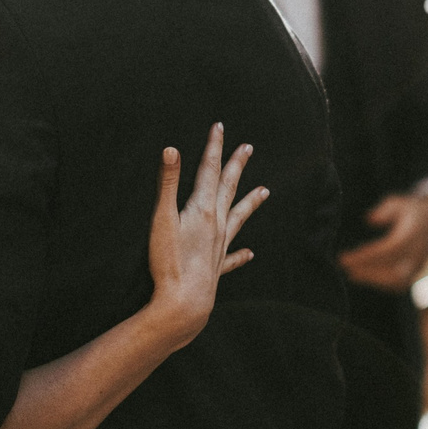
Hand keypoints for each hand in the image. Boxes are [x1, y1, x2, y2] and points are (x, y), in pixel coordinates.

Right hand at [145, 124, 264, 344]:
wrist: (184, 302)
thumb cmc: (169, 261)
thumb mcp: (162, 218)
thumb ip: (167, 184)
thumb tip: (171, 149)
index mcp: (203, 209)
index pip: (209, 170)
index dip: (214, 146)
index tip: (219, 126)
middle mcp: (217, 224)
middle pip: (229, 188)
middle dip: (236, 166)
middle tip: (248, 147)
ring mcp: (220, 246)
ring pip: (239, 218)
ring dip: (251, 203)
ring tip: (265, 192)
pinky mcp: (217, 267)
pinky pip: (233, 257)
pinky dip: (242, 254)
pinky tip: (250, 253)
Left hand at [339, 190, 427, 290]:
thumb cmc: (412, 211)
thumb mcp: (399, 203)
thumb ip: (385, 211)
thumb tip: (370, 220)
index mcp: (415, 234)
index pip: (389, 250)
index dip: (367, 256)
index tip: (346, 258)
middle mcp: (419, 253)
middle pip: (394, 272)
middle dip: (368, 273)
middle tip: (346, 269)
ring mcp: (419, 265)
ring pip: (398, 282)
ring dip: (373, 281)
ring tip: (352, 274)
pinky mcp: (417, 273)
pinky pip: (399, 285)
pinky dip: (381, 284)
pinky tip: (364, 277)